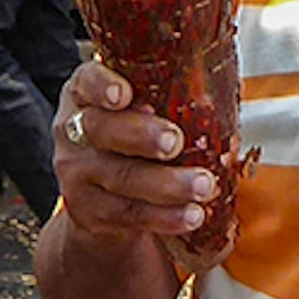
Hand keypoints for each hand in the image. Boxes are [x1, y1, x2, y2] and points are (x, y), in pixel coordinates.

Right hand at [50, 61, 215, 245]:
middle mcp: (73, 131)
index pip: (87, 82)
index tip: (123, 95)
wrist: (101, 200)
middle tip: (175, 142)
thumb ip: (164, 99)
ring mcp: (76, 173)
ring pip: (120, 177)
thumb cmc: (133, 140)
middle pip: (102, 130)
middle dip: (142, 136)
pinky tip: (192, 215)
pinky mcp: (88, 211)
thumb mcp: (138, 112)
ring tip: (203, 186)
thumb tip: (224, 93)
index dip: (102, 87)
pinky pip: (128, 214)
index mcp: (86, 95)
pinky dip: (164, 216)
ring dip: (166, 183)